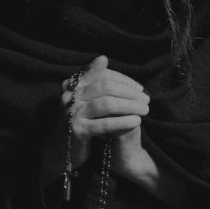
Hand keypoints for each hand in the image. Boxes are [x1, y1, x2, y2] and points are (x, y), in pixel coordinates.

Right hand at [63, 54, 149, 170]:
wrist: (63, 150)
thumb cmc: (79, 121)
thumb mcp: (84, 99)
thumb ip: (92, 79)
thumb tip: (102, 58)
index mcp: (71, 86)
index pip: (101, 75)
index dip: (123, 80)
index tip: (139, 88)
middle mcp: (68, 97)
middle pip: (105, 87)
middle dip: (129, 92)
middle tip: (146, 99)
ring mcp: (71, 114)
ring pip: (106, 104)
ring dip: (130, 106)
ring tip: (145, 110)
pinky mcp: (77, 131)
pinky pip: (105, 124)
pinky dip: (123, 122)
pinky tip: (136, 122)